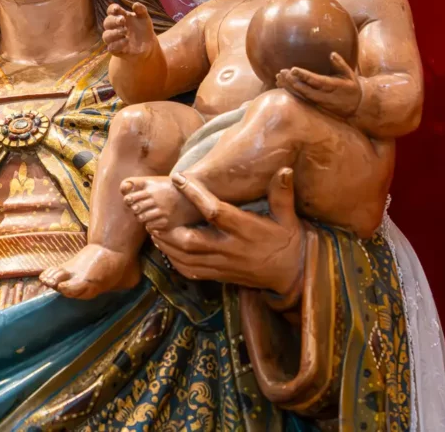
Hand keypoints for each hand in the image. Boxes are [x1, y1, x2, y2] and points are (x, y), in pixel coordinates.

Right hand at [102, 2, 158, 57]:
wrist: (148, 45)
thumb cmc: (144, 29)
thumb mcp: (144, 18)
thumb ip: (141, 10)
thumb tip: (135, 4)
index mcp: (119, 16)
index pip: (111, 10)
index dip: (112, 9)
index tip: (117, 9)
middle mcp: (114, 27)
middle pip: (107, 22)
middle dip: (113, 21)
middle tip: (122, 20)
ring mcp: (114, 39)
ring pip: (106, 35)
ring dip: (114, 33)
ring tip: (125, 31)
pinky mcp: (115, 50)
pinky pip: (111, 48)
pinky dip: (117, 44)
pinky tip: (126, 41)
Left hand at [149, 168, 304, 301]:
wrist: (292, 274)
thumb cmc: (288, 240)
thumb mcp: (289, 217)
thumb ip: (282, 194)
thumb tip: (285, 169)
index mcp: (245, 230)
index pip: (215, 212)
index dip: (195, 194)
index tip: (178, 178)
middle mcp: (231, 249)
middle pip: (192, 241)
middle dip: (169, 229)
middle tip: (154, 214)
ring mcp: (223, 265)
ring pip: (186, 258)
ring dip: (166, 244)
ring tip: (153, 228)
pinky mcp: (219, 276)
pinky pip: (191, 271)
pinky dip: (174, 261)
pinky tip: (165, 248)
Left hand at [276, 52, 361, 118]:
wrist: (356, 107)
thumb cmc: (352, 87)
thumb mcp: (350, 75)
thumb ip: (340, 64)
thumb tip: (332, 54)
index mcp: (334, 86)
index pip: (317, 81)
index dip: (304, 76)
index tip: (293, 70)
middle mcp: (325, 96)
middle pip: (306, 89)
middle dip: (293, 81)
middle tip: (281, 72)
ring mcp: (319, 103)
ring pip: (301, 95)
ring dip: (289, 87)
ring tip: (278, 78)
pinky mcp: (315, 106)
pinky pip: (301, 99)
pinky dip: (291, 92)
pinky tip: (282, 85)